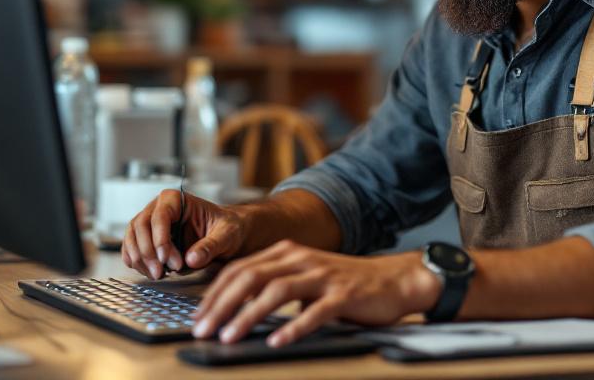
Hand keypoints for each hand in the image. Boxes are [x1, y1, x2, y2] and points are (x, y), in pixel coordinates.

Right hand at [121, 190, 246, 279]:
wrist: (226, 235)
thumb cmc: (227, 228)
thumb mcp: (227, 235)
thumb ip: (211, 245)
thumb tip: (192, 259)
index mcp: (176, 199)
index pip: (159, 216)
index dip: (159, 239)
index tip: (166, 259)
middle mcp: (159, 207)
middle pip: (140, 226)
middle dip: (147, 252)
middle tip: (160, 272)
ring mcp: (150, 222)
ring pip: (132, 237)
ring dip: (140, 259)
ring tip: (157, 275)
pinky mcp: (147, 238)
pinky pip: (132, 248)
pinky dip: (136, 262)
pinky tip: (149, 272)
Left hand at [192, 240, 440, 346]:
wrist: (395, 280)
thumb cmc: (347, 284)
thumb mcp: (306, 278)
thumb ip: (277, 285)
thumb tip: (237, 310)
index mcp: (289, 253)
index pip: (240, 269)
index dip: (215, 293)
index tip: (198, 316)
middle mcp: (302, 259)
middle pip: (251, 277)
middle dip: (221, 304)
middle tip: (202, 329)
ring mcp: (323, 276)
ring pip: (276, 291)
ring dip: (248, 315)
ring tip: (229, 336)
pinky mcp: (343, 296)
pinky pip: (314, 312)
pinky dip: (292, 326)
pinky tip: (277, 341)